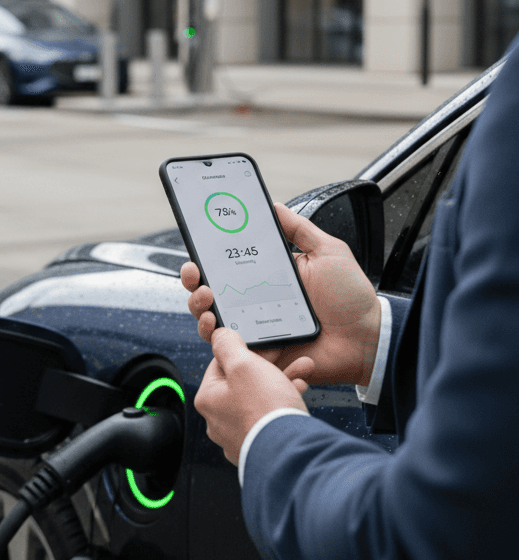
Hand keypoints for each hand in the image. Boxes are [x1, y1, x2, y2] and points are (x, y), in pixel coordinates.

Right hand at [180, 202, 380, 387]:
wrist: (366, 337)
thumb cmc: (350, 298)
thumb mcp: (328, 251)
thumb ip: (300, 229)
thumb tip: (274, 206)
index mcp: (267, 277)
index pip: (227, 267)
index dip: (207, 259)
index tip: (197, 248)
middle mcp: (255, 303)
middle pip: (210, 294)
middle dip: (194, 283)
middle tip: (196, 276)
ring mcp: (254, 329)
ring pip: (211, 321)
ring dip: (199, 309)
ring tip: (207, 301)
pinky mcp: (258, 353)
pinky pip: (228, 349)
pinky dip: (217, 338)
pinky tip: (218, 326)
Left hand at [195, 328, 312, 464]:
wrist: (289, 451)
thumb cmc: (264, 409)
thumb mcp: (244, 365)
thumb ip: (228, 345)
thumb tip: (218, 335)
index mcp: (208, 399)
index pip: (220, 364)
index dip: (244, 350)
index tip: (263, 345)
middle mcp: (218, 420)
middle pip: (242, 382)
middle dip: (268, 365)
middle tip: (286, 356)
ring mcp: (238, 435)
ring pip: (259, 399)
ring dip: (281, 381)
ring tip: (301, 370)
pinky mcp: (258, 445)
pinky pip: (269, 417)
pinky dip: (283, 402)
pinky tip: (298, 393)